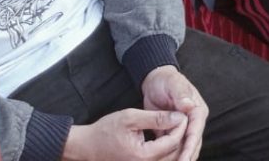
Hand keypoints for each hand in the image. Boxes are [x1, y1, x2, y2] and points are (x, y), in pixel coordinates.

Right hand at [63, 109, 186, 160]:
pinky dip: (166, 148)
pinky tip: (165, 134)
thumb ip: (156, 118)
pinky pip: (160, 160)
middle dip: (180, 134)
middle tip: (180, 118)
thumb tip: (178, 117)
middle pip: (174, 152)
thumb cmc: (106, 130)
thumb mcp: (131, 118)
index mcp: (143, 156)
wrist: (86, 146)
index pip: (173, 141)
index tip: (181, 112)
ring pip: (169, 157)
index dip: (181, 126)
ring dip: (175, 142)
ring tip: (174, 124)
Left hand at [143, 65, 206, 160]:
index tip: (185, 159)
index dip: (190, 146)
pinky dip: (171, 156)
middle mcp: (194, 120)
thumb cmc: (166, 80)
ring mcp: (184, 127)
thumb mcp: (173, 83)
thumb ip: (181, 94)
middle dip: (187, 157)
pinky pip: (173, 146)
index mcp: (197, 110)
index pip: (195, 131)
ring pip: (184, 147)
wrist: (156, 81)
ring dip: (179, 158)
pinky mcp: (173, 131)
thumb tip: (188, 106)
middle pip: (193, 143)